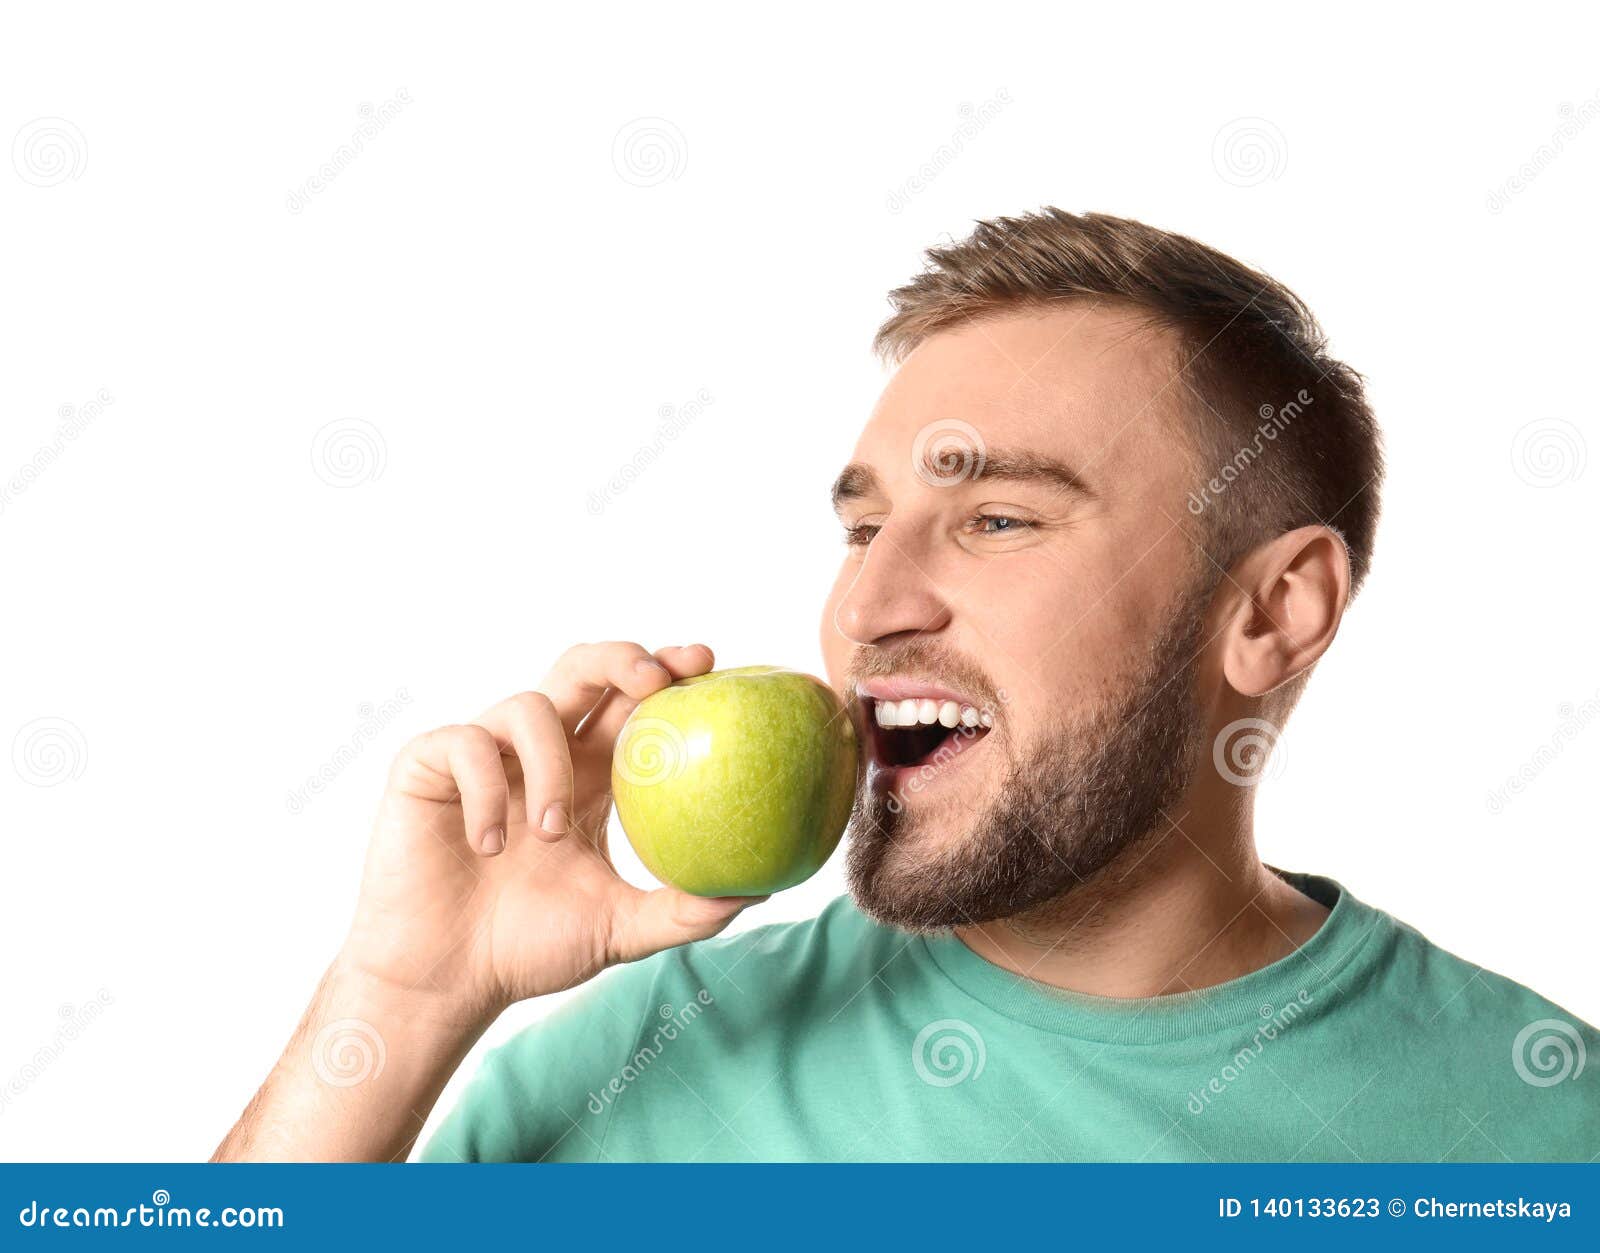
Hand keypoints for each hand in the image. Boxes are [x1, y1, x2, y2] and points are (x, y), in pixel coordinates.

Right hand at [338, 642, 758, 1025]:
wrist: (445, 981)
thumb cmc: (527, 951)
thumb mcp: (620, 930)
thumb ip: (684, 911)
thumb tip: (758, 891)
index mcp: (590, 777)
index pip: (632, 702)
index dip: (666, 671)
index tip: (706, 663)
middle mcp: (541, 754)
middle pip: (584, 668)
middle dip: (621, 658)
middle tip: (653, 680)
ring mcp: (485, 755)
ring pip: (529, 705)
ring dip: (551, 763)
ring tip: (549, 832)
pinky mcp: (428, 765)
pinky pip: (465, 743)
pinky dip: (486, 790)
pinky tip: (486, 845)